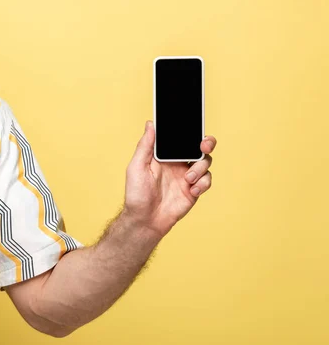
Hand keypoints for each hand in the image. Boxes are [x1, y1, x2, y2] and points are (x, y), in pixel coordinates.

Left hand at [123, 120, 215, 237]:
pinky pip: (207, 180)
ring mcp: (187, 176)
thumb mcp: (137, 167)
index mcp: (164, 155)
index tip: (194, 127)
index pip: (180, 137)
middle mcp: (177, 163)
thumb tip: (150, 124)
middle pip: (199, 147)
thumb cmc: (136, 194)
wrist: (145, 220)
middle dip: (207, 143)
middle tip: (203, 147)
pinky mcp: (194, 190)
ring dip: (200, 168)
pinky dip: (203, 183)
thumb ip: (145, 146)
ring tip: (188, 180)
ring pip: (205, 162)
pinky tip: (192, 191)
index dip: (190, 131)